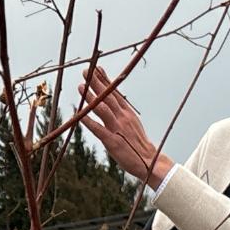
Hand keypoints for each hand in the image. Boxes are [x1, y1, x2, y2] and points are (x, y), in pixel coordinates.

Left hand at [77, 64, 171, 186]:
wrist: (150, 161)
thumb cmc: (139, 145)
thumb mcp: (132, 124)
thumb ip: (122, 114)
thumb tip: (113, 103)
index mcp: (128, 113)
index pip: (115, 93)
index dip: (105, 80)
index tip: (97, 68)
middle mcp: (122, 117)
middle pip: (108, 96)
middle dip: (96, 82)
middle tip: (86, 71)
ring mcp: (117, 129)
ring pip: (102, 109)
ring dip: (91, 97)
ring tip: (81, 87)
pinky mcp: (112, 142)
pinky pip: (98, 129)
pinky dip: (88, 121)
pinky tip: (79, 114)